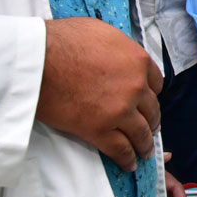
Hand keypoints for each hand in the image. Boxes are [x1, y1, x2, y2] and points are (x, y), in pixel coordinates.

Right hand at [36, 18, 161, 171]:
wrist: (40, 59)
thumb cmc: (64, 40)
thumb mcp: (102, 32)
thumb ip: (118, 47)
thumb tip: (117, 54)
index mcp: (137, 61)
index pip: (156, 83)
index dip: (151, 94)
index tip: (147, 102)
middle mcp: (135, 87)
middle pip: (151, 109)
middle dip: (151, 120)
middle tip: (149, 128)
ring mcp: (120, 111)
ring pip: (140, 133)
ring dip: (144, 144)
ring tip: (144, 152)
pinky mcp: (100, 130)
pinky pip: (121, 149)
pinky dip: (126, 158)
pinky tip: (128, 163)